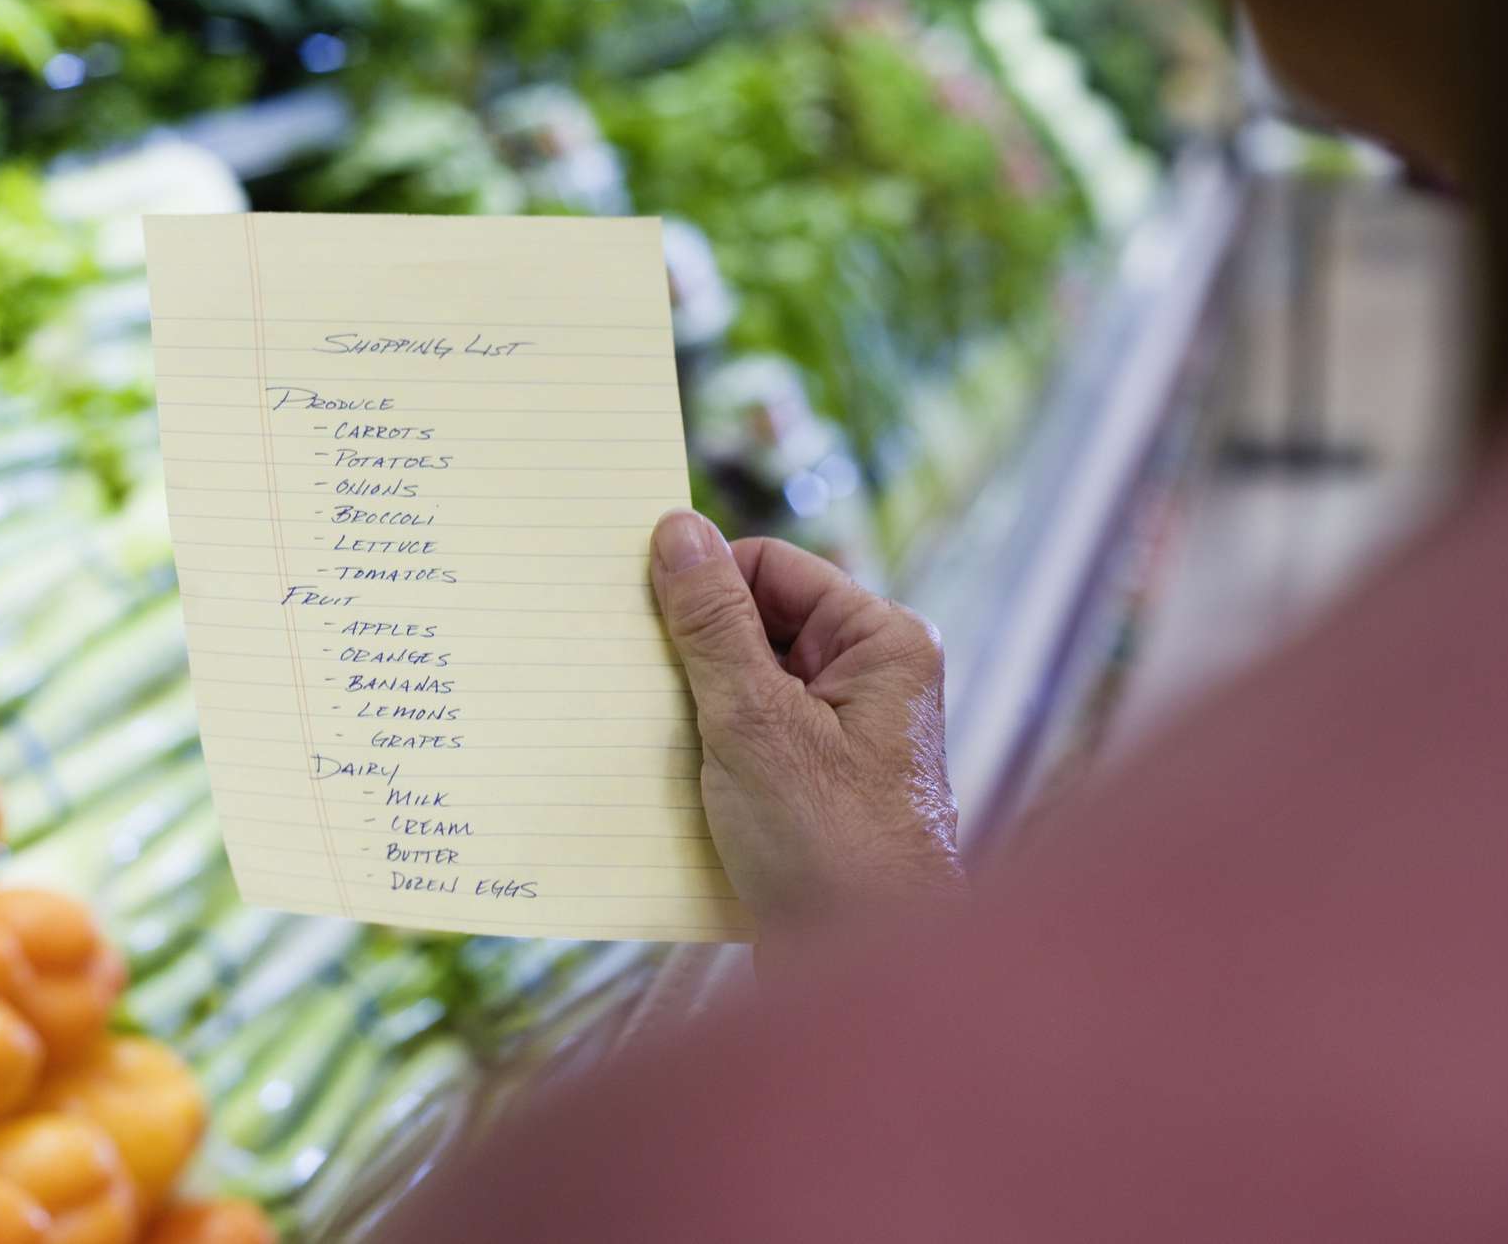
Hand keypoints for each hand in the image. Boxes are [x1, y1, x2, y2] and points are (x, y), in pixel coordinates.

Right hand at [649, 510, 963, 933]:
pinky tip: (659, 772)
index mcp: (881, 643)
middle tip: (625, 668)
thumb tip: (677, 529)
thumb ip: (712, 623)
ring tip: (642, 727)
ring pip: (741, 685)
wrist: (865, 977)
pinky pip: (743, 740)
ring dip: (688, 704)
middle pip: (755, 624)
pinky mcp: (811, 788)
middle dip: (689, 647)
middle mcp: (869, 681)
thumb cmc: (829, 848)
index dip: (702, 581)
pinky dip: (700, 750)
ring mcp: (841, 738)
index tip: (632, 603)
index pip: (771, 567)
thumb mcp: (754, 721)